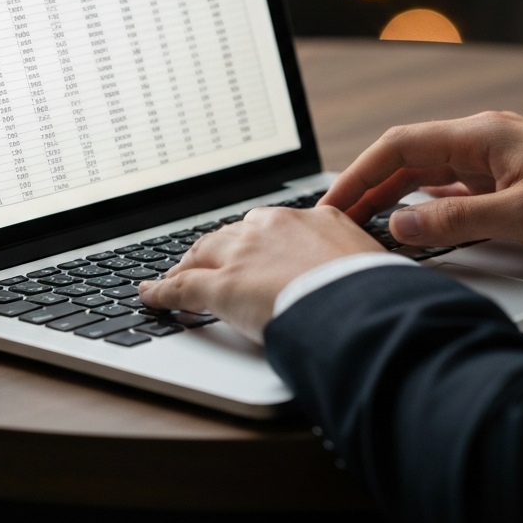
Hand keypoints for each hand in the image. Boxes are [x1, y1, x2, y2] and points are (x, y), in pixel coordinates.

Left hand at [136, 205, 378, 342]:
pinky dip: (160, 293)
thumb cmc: (373, 290)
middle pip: (230, 235)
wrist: (358, 304)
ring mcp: (243, 255)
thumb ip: (357, 262)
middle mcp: (270, 228)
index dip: (253, 241)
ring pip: (201, 255)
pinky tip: (149, 297)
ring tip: (175, 277)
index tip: (250, 250)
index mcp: (311, 218)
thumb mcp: (372, 263)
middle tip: (206, 262)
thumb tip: (372, 276)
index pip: (269, 225)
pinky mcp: (221, 287)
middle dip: (215, 249)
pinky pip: (179, 287)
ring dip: (186, 266)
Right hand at [320, 111, 522, 254]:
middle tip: (339, 219)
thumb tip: (401, 226)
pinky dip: (424, 200)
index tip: (335, 201)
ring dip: (394, 194)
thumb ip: (455, 221)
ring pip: (426, 171)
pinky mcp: (503, 175)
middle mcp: (481, 138)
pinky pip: (450, 184)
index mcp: (480, 136)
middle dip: (370, 186)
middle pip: (407, 157)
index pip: (400, 146)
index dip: (360, 173)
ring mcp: (492, 156)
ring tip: (364, 222)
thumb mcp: (520, 217)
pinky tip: (411, 218)